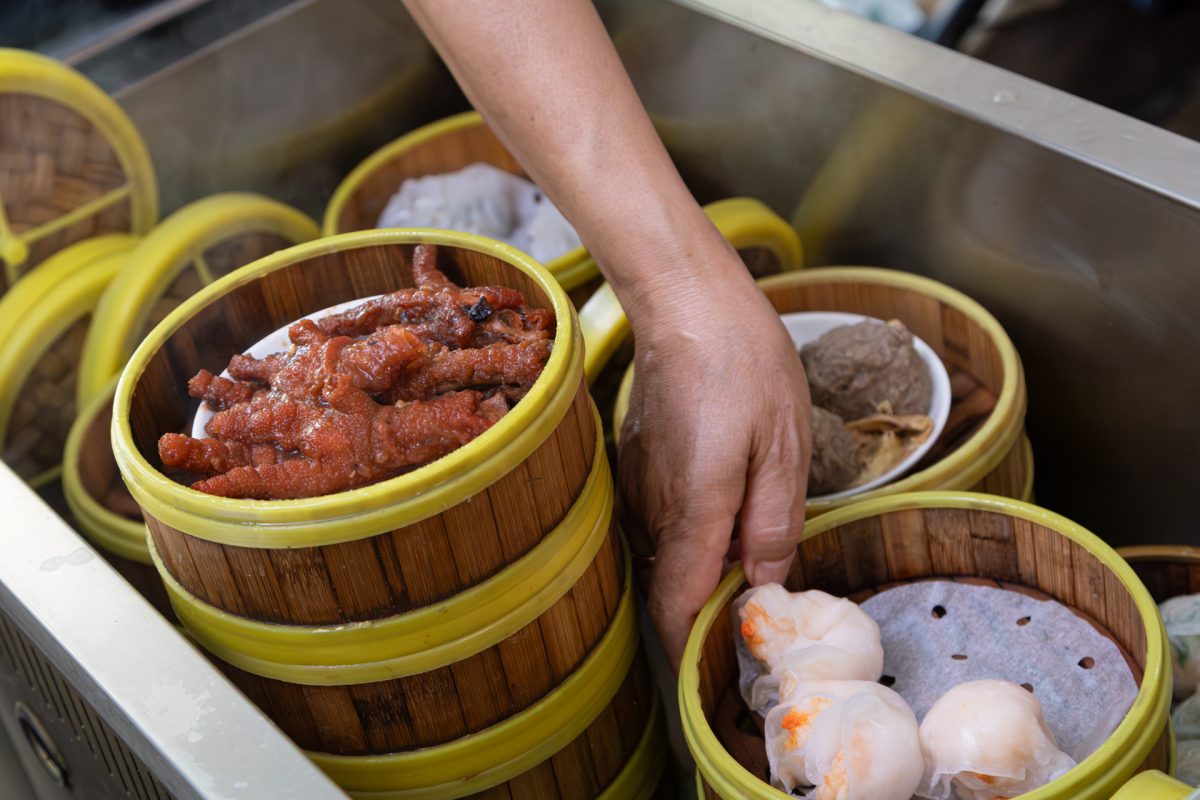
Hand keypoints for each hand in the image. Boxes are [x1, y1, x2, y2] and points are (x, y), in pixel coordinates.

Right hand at [618, 266, 811, 670]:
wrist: (687, 300)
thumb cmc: (743, 361)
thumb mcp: (786, 443)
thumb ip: (773, 523)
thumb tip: (764, 583)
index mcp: (696, 506)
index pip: (677, 606)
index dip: (695, 646)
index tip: (724, 660)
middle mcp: (653, 504)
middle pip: (673, 584)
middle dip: (713, 600)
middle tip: (763, 583)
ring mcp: (637, 483)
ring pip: (667, 552)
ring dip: (706, 559)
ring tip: (753, 525)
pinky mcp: (634, 464)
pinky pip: (661, 518)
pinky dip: (693, 526)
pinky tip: (728, 490)